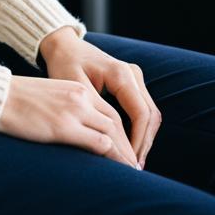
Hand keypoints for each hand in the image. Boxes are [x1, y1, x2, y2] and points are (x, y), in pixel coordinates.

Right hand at [0, 74, 143, 167]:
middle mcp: (79, 96)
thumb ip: (67, 109)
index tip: (126, 149)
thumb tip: (78, 130)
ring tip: (131, 172)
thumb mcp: (49, 97)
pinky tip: (116, 169)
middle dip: (128, 145)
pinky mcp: (64, 126)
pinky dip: (112, 156)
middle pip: (115, 122)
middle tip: (134, 164)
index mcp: (75, 89)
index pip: (108, 111)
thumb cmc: (17, 100)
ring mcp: (73, 111)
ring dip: (124, 154)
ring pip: (112, 133)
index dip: (121, 132)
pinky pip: (99, 143)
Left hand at [38, 28, 160, 168]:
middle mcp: (132, 74)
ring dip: (143, 139)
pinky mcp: (131, 83)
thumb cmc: (65, 65)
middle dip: (143, 144)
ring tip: (131, 162)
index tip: (128, 163)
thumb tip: (106, 143)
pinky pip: (142, 110)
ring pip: (149, 114)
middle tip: (132, 168)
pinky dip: (139, 129)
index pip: (141, 114)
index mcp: (120, 73)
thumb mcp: (74, 89)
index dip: (137, 142)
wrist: (64, 46)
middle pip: (150, 116)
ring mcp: (134, 77)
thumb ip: (93, 113)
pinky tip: (128, 147)